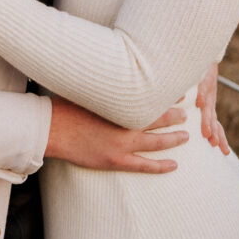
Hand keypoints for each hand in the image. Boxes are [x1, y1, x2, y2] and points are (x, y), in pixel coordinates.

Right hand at [47, 97, 188, 173]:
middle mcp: (125, 123)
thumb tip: (118, 73)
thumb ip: (107, 85)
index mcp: (120, 104)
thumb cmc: (67, 105)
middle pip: (158, 118)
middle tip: (187, 111)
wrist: (51, 127)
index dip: (166, 96)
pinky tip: (174, 165)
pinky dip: (160, 165)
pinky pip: (144, 165)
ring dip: (173, 138)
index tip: (178, 92)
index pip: (151, 98)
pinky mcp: (115, 160)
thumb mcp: (89, 88)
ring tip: (186, 135)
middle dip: (174, 115)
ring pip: (157, 142)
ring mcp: (122, 144)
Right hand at [196, 64, 229, 155]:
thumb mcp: (202, 95)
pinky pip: (201, 88)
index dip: (221, 138)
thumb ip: (199, 108)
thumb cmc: (202, 77)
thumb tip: (193, 119)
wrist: (207, 57)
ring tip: (207, 133)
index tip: (225, 152)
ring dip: (207, 120)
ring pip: (207, 108)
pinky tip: (199, 104)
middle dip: (214, 133)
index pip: (217, 125)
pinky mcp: (203, 80)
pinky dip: (201, 96)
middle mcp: (210, 102)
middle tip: (214, 144)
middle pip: (213, 120)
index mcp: (209, 107)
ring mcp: (207, 92)